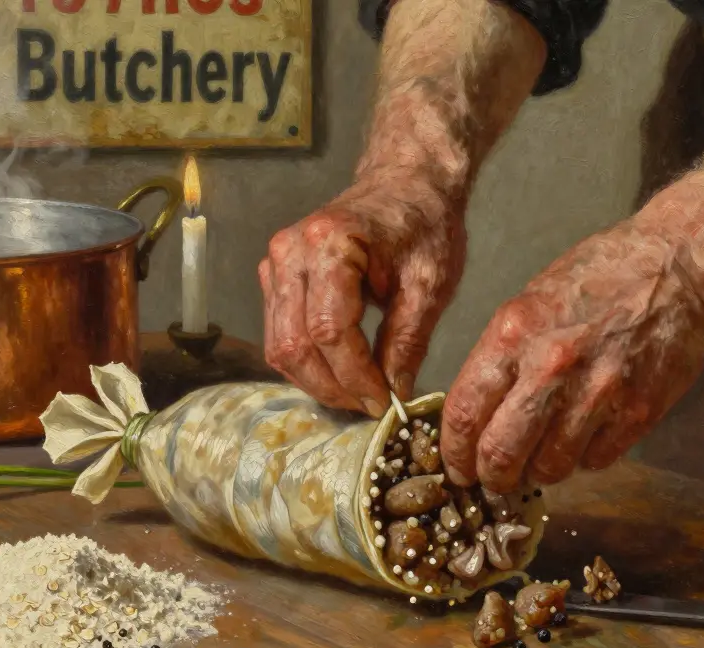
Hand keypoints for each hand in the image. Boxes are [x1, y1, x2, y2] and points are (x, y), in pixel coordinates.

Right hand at [259, 177, 465, 415]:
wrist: (406, 184)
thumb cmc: (423, 226)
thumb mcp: (429, 285)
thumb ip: (407, 342)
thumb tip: (394, 396)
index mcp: (331, 244)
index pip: (330, 331)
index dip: (355, 377)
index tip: (384, 403)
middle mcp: (291, 251)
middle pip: (295, 344)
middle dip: (333, 386)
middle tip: (371, 407)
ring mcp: (276, 262)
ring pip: (280, 345)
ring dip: (317, 381)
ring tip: (357, 394)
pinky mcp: (274, 275)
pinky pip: (279, 334)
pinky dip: (306, 362)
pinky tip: (339, 373)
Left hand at [440, 220, 703, 491]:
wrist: (675, 266)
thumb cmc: (597, 278)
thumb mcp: (527, 303)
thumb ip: (499, 359)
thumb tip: (474, 415)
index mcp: (512, 335)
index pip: (464, 414)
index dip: (454, 453)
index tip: (457, 467)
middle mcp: (550, 368)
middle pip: (501, 455)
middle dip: (492, 477)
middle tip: (494, 479)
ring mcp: (596, 393)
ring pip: (550, 468)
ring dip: (540, 470)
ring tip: (542, 454)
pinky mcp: (637, 412)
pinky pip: (595, 461)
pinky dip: (584, 458)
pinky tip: (585, 435)